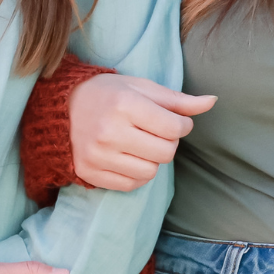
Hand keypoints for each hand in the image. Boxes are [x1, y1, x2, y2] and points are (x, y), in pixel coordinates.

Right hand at [69, 74, 215, 191]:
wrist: (60, 109)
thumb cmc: (108, 94)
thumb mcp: (142, 88)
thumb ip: (178, 100)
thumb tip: (213, 102)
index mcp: (125, 105)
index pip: (175, 129)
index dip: (182, 126)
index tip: (174, 122)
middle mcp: (110, 132)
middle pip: (165, 153)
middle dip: (168, 144)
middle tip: (156, 134)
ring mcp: (98, 155)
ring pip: (150, 173)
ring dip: (152, 161)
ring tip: (140, 146)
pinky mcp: (89, 173)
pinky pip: (130, 185)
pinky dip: (136, 174)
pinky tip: (128, 158)